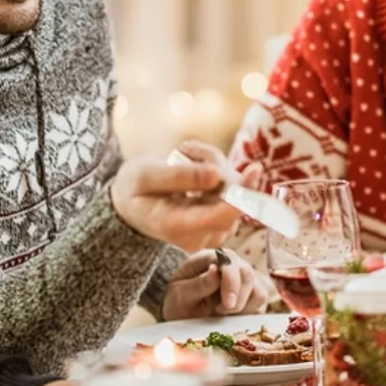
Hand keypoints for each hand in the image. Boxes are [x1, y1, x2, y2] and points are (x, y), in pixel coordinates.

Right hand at [109, 143, 241, 251]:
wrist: (132, 204)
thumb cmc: (134, 188)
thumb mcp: (146, 175)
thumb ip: (179, 176)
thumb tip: (217, 175)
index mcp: (175, 227)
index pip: (219, 217)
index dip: (240, 194)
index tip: (254, 170)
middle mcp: (198, 236)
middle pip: (231, 201)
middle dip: (217, 166)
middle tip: (186, 149)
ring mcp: (210, 231)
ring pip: (233, 192)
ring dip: (216, 165)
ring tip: (185, 153)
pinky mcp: (218, 221)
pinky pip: (231, 191)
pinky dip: (217, 170)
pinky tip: (195, 162)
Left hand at [162, 249, 273, 319]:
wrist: (183, 313)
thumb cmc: (179, 300)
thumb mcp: (179, 295)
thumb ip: (197, 284)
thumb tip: (216, 271)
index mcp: (211, 257)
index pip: (228, 261)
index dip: (231, 282)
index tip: (227, 304)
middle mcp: (231, 263)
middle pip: (247, 274)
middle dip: (238, 298)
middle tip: (220, 312)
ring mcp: (244, 278)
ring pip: (258, 291)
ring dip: (243, 307)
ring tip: (221, 312)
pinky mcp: (252, 294)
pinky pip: (260, 304)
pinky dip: (248, 313)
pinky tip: (230, 315)